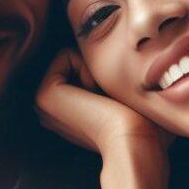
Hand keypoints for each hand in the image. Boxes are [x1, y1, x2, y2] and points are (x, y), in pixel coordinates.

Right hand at [35, 48, 172, 159]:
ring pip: (73, 54)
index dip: (109, 71)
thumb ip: (125, 75)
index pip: (88, 61)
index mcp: (68, 111)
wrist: (135, 143)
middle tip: (111, 101)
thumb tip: (143, 44)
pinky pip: (65, 54)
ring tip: (104, 100)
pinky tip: (96, 96)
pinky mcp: (43, 95)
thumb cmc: (145, 126)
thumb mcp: (133, 96)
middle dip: (100, 68)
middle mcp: (52, 108)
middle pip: (80, 56)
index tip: (117, 101)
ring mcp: (44, 102)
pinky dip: (88, 68)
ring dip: (96, 69)